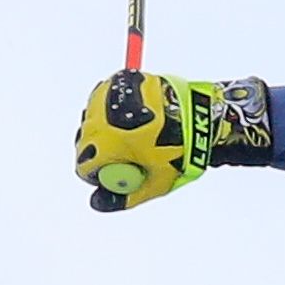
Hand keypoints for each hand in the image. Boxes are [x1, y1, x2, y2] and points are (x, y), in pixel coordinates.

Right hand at [75, 72, 269, 212]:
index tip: (115, 173)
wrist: (200, 113)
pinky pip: (103, 100)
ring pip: (93, 120)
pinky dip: (113, 109)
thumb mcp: (154, 182)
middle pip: (86, 141)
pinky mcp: (117, 82)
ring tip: (136, 133)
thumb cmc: (180, 150)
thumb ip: (124, 197)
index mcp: (105, 144)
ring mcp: (106, 97)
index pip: (84, 165)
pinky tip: (137, 116)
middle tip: (126, 154)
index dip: (98, 174)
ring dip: (107, 129)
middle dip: (101, 151)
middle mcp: (99, 119)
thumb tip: (97, 203)